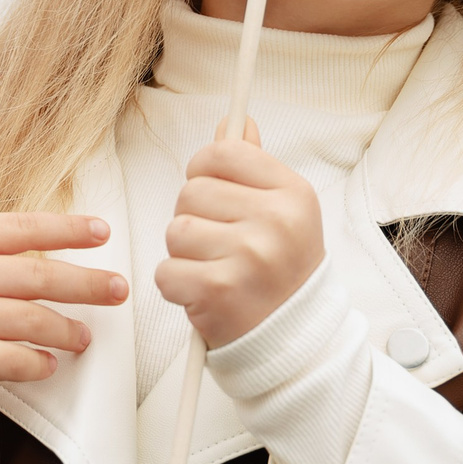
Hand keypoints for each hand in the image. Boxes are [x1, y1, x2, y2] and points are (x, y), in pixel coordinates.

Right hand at [0, 182, 126, 397]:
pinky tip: (48, 364)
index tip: (102, 232)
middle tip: (118, 288)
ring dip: (66, 330)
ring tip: (85, 336)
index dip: (67, 229)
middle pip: (37, 275)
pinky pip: (9, 360)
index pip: (22, 228)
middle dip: (86, 282)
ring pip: (30, 320)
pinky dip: (35, 364)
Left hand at [154, 119, 323, 346]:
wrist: (296, 340)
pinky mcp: (218, 291)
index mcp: (293, 194)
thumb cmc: (283, 272)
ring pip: (175, 231)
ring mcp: (247, 256)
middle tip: (220, 244)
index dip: (203, 170)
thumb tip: (235, 122)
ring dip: (184, 254)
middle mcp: (275, 221)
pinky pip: (165, 271)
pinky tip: (205, 293)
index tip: (211, 190)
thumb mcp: (285, 212)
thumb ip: (255, 166)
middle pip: (191, 192)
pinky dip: (177, 286)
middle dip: (194, 218)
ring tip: (215, 269)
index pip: (223, 153)